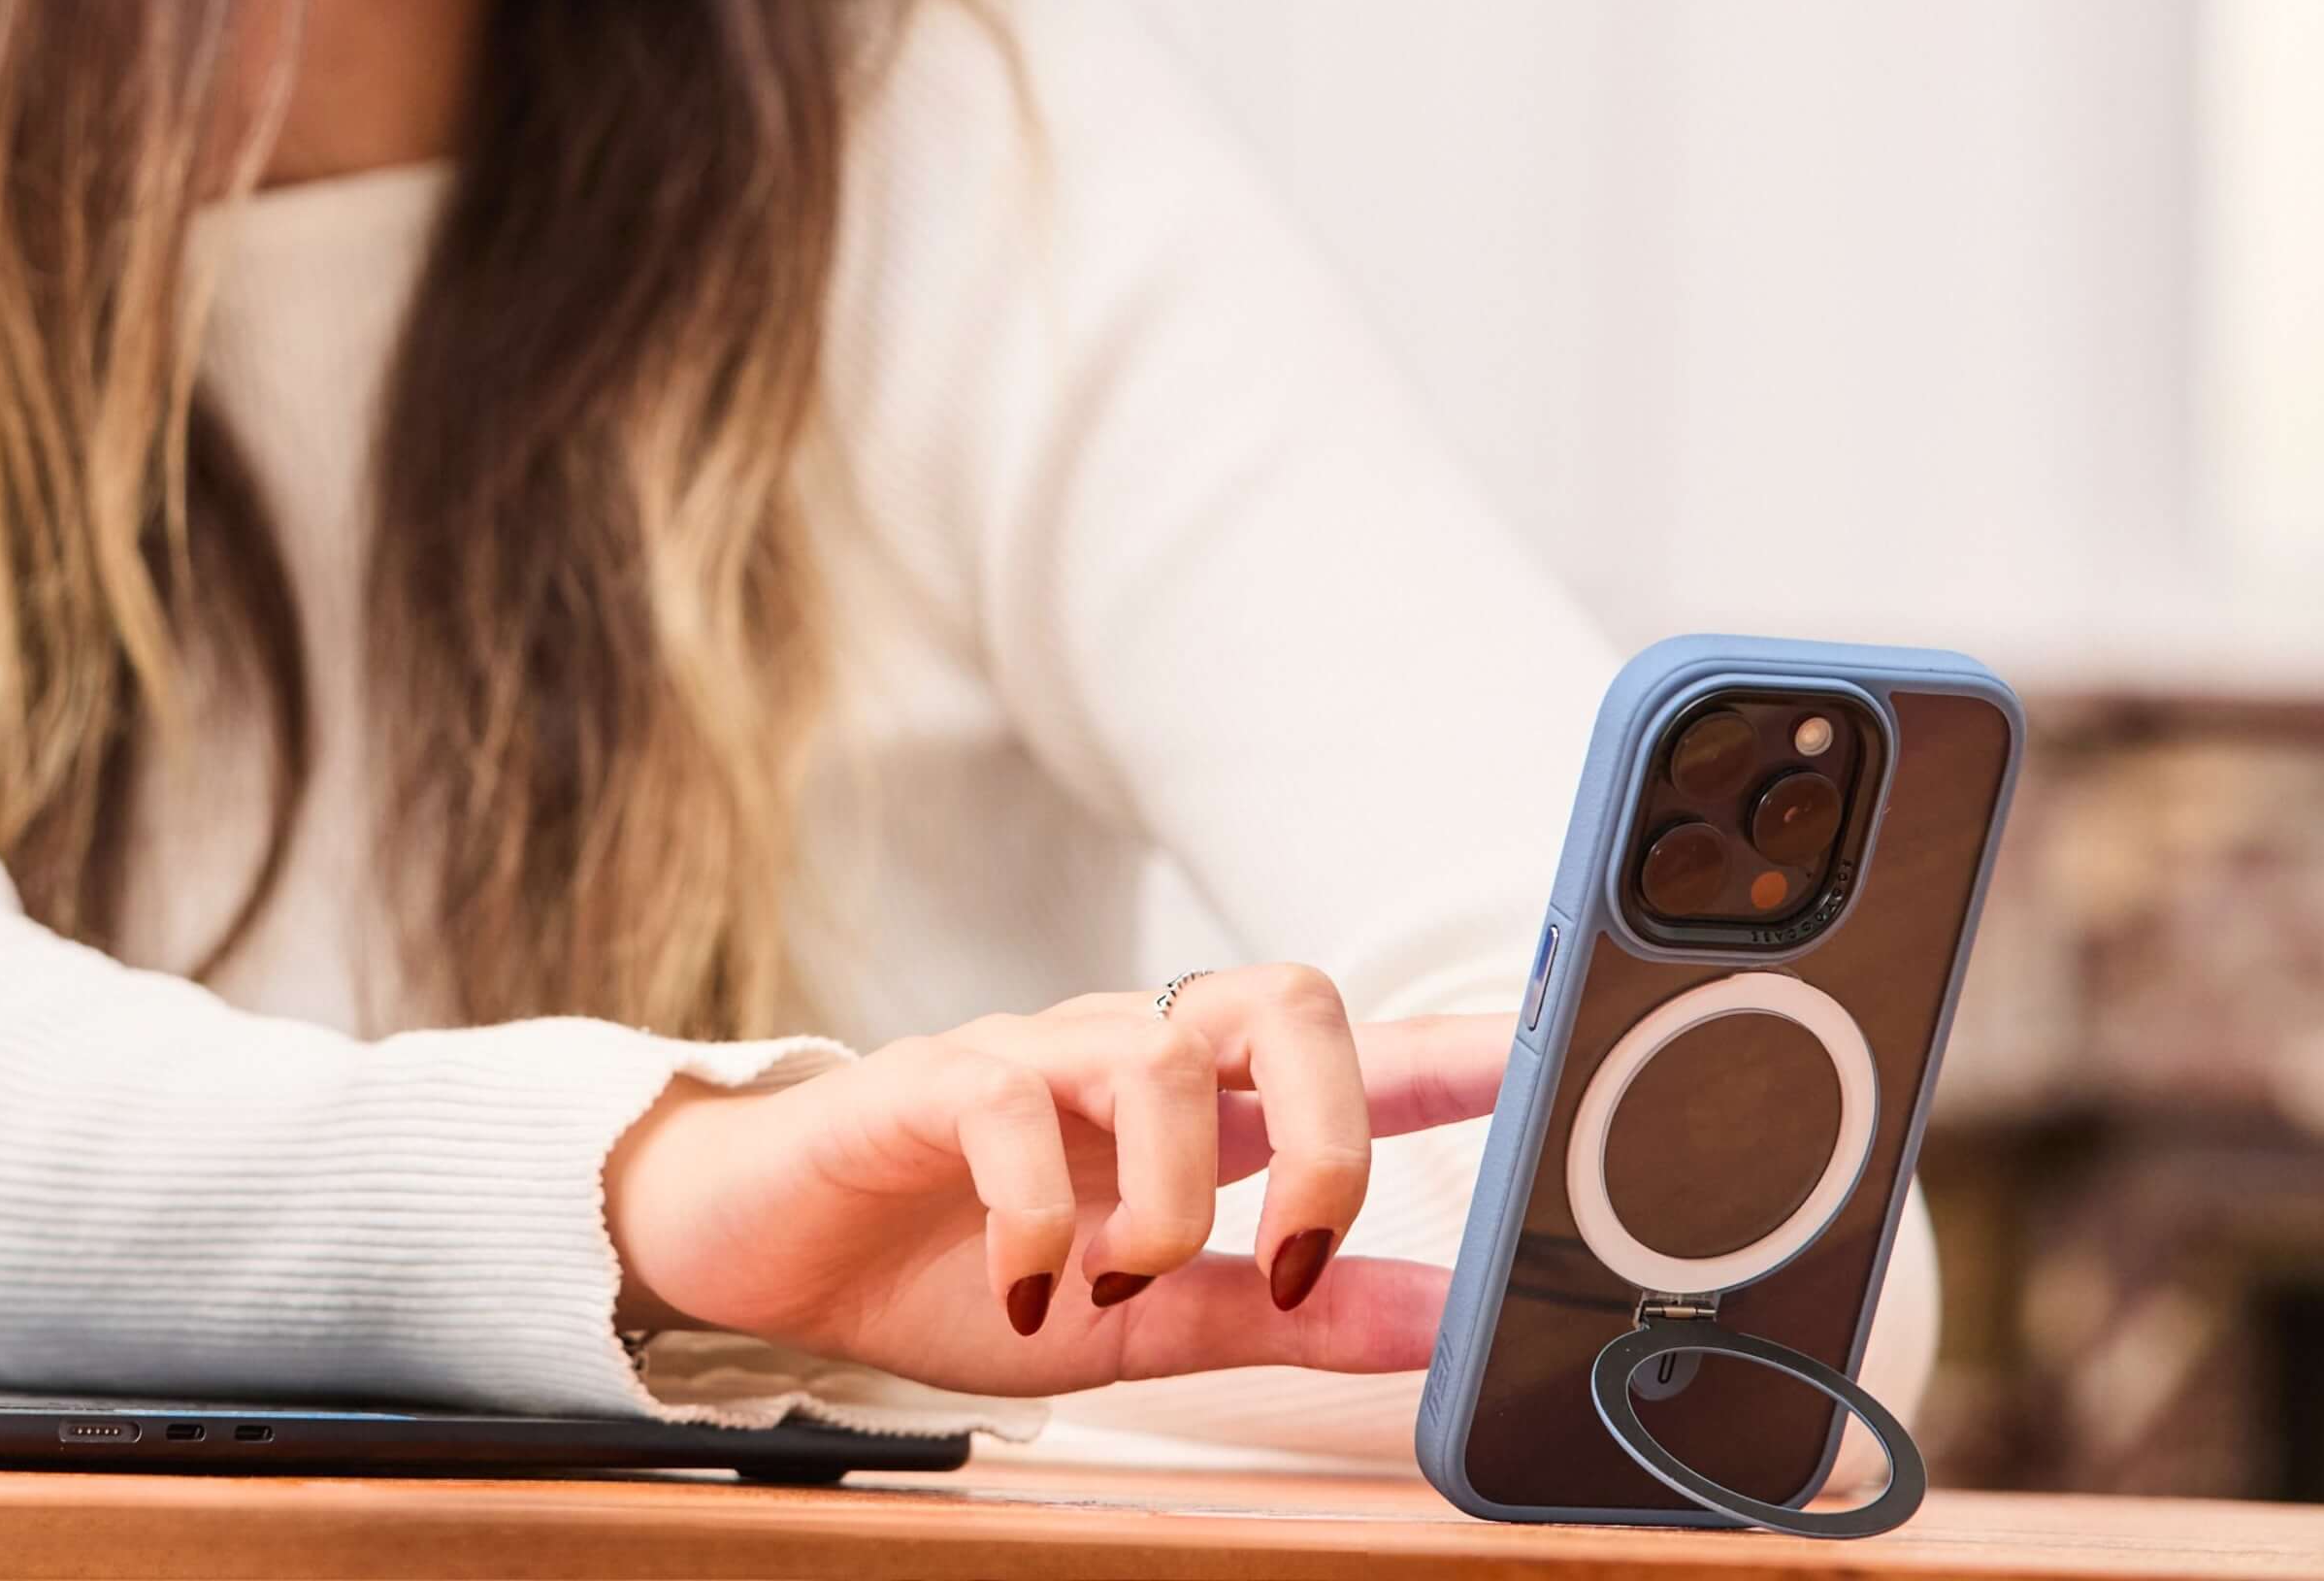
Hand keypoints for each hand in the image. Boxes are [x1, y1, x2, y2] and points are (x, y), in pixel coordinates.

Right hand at [603, 967, 1506, 1397]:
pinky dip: (1042, 1210)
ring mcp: (1030, 1055)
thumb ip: (1291, 1317)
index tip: (1550, 1053)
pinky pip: (1012, 1103)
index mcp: (1194, 1111)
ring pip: (1162, 1055)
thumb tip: (1444, 1327)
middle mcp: (1126, 1055)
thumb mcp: (1147, 1325)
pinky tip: (1028, 1282)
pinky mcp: (930, 1078)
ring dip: (1171, 1196)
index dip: (1454, 1052)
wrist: (773, 1259)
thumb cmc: (959, 1270)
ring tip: (1119, 1283)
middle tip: (1299, 1251)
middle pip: (1282, 995)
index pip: (1349, 1051)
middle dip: (1331, 1123)